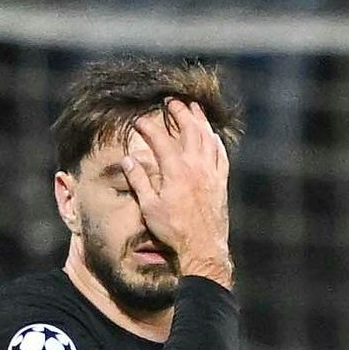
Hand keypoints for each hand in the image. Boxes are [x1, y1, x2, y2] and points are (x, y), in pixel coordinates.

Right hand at [123, 99, 235, 289]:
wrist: (203, 247)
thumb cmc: (174, 230)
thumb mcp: (149, 207)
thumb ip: (139, 181)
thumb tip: (127, 160)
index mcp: (176, 171)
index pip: (161, 140)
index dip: (149, 127)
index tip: (139, 120)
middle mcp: (196, 167)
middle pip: (189, 130)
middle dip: (180, 113)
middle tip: (172, 102)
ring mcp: (211, 173)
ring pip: (208, 139)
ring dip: (200, 121)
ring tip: (194, 108)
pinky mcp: (221, 182)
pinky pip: (221, 155)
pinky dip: (216, 141)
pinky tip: (213, 135)